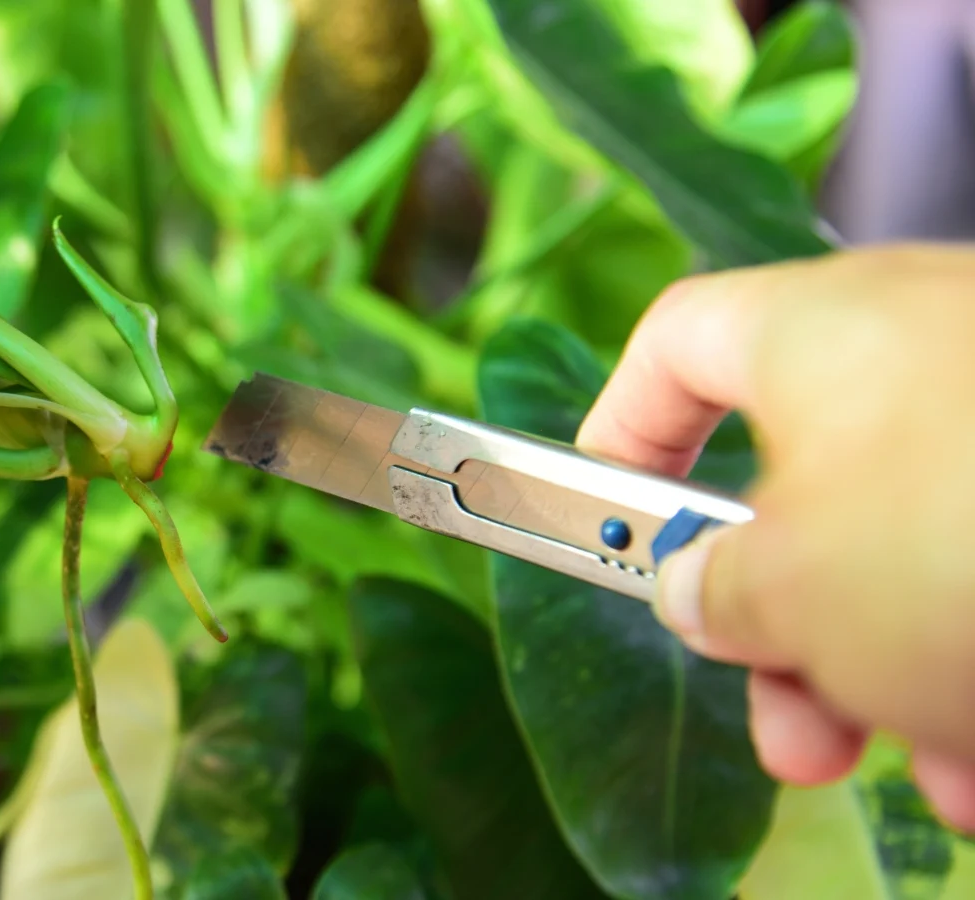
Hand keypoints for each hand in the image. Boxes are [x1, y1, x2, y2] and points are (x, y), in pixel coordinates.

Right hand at [576, 244, 974, 831]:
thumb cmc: (969, 541)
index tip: (613, 523)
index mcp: (822, 329)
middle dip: (793, 632)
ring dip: (898, 678)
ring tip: (939, 775)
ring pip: (919, 549)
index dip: (622, 431)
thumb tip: (703, 590)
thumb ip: (713, 588)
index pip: (674, 343)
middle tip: (789, 726)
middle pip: (808, 487)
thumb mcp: (791, 589)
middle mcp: (927, 350)